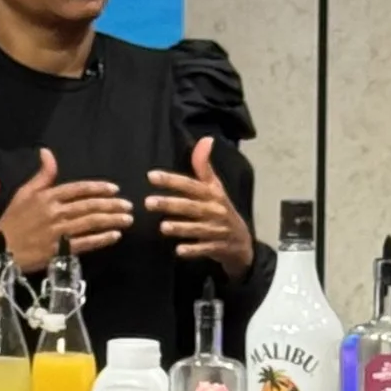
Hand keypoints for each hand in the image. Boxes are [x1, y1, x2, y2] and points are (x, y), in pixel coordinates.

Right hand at [0, 145, 134, 269]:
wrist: (0, 250)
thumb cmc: (12, 221)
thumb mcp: (24, 193)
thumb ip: (42, 175)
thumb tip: (47, 152)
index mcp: (47, 196)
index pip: (78, 189)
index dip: (98, 188)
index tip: (115, 189)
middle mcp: (55, 212)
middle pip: (89, 206)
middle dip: (111, 205)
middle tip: (129, 205)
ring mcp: (58, 232)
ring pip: (90, 223)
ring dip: (111, 220)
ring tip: (127, 219)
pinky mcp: (59, 251)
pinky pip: (85, 243)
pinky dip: (101, 239)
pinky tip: (115, 235)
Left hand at [146, 137, 252, 270]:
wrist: (241, 242)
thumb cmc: (222, 210)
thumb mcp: (216, 187)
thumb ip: (204, 166)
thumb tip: (205, 139)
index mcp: (212, 194)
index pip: (190, 184)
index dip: (172, 180)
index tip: (151, 176)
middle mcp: (215, 211)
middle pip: (191, 206)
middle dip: (171, 204)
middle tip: (148, 203)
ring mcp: (217, 230)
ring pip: (198, 228)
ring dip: (181, 228)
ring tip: (162, 227)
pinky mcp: (217, 247)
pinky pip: (205, 249)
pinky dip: (193, 250)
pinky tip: (179, 251)